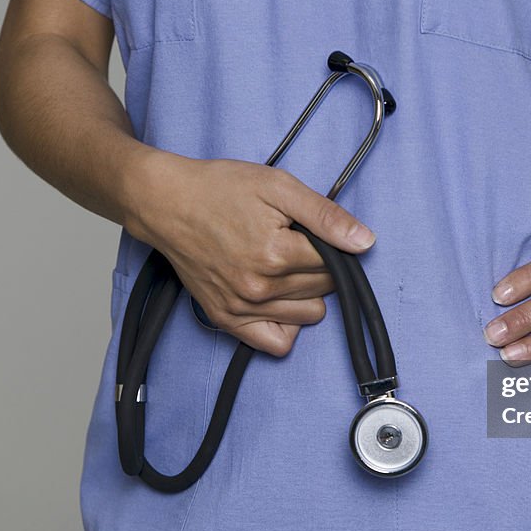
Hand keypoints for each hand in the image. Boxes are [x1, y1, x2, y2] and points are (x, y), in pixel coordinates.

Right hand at [126, 152, 375, 355]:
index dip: (332, 244)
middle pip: (323, 289)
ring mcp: (242, 308)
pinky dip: (286, 326)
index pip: (335, 264)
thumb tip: (364, 241)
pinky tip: (280, 300)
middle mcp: (260, 288)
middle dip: (320, 266)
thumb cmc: (219, 189)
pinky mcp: (226, 319)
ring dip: (306, 294)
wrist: (166, 203)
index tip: (314, 232)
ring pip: (308, 316)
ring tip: (285, 267)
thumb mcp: (278, 187)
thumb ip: (325, 216)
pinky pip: (275, 343)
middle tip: (296, 244)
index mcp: (276, 254)